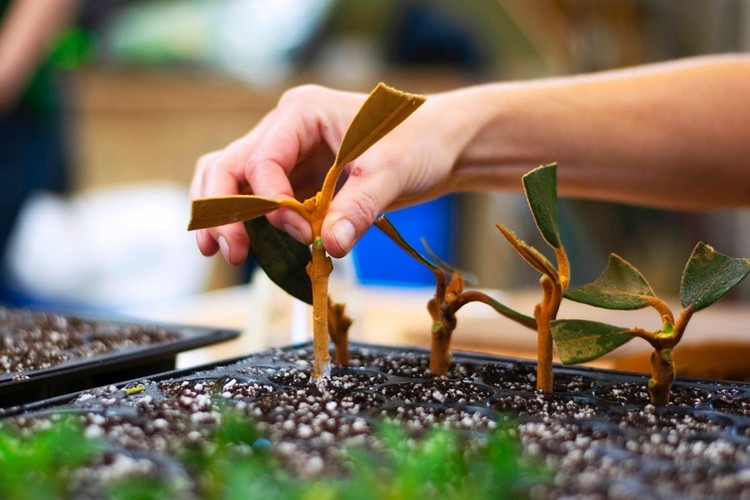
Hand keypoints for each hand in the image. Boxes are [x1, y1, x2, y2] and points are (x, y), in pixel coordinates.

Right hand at [190, 84, 460, 263]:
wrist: (443, 143)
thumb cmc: (421, 139)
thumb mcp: (392, 171)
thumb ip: (359, 207)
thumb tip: (331, 246)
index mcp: (302, 113)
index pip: (262, 160)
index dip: (273, 202)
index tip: (305, 233)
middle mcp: (285, 130)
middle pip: (229, 166)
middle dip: (224, 209)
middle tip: (232, 250)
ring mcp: (289, 155)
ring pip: (233, 180)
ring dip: (224, 215)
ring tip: (222, 251)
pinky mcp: (299, 179)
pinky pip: (260, 200)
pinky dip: (250, 222)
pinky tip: (249, 247)